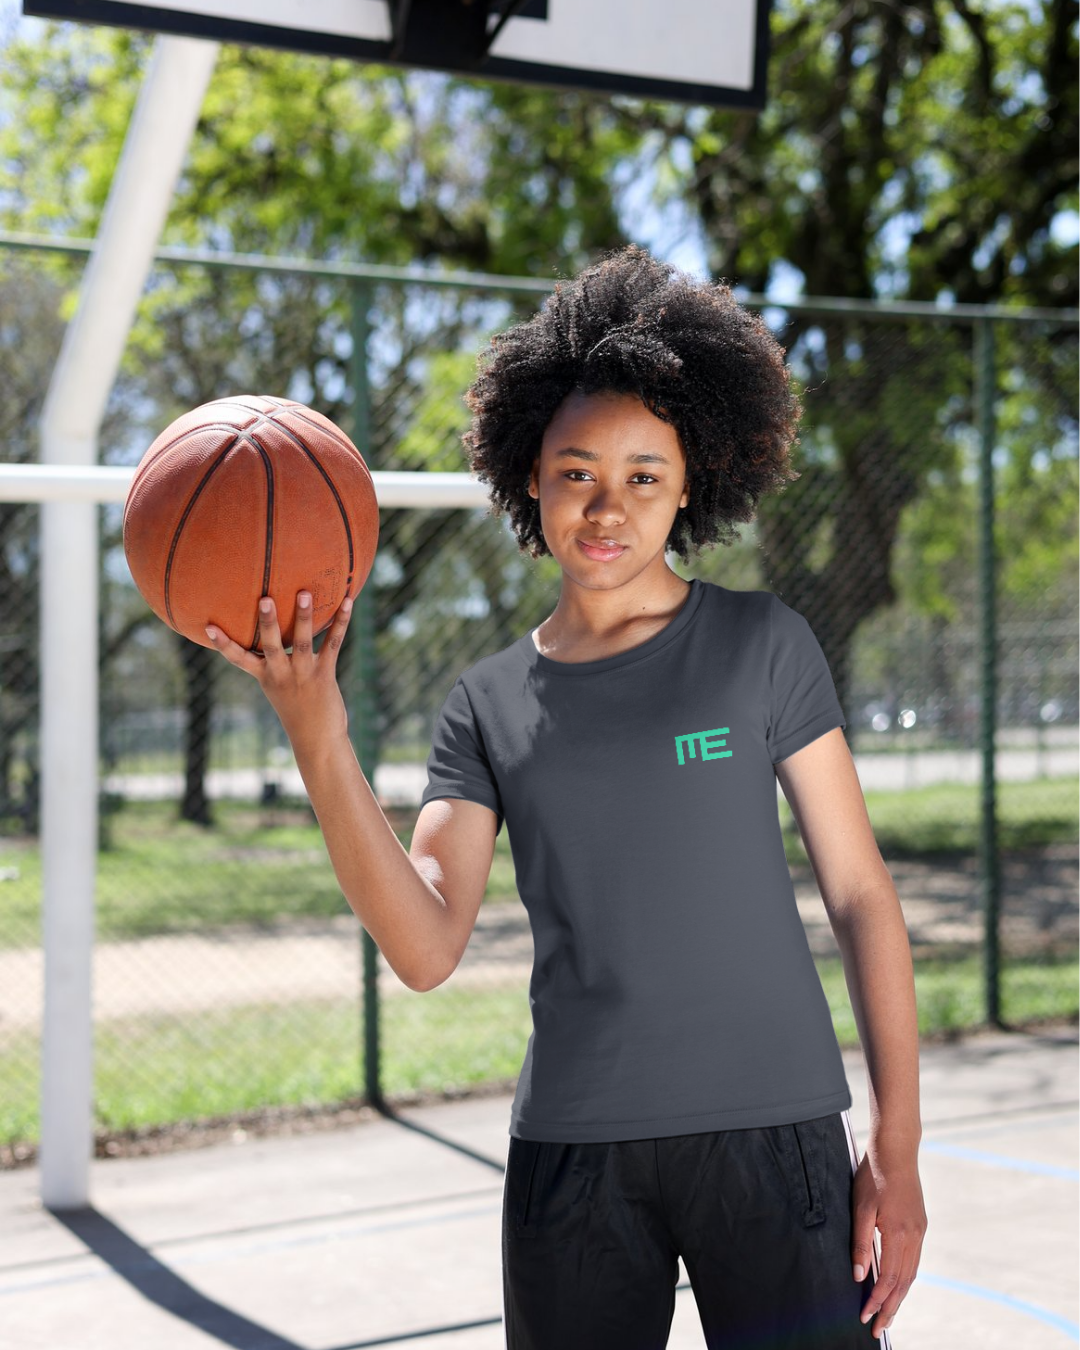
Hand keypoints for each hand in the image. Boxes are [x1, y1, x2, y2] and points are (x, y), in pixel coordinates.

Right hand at [205, 590, 353, 751]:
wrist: (317, 739)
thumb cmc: (297, 710)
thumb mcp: (279, 688)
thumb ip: (276, 664)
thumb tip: (277, 633)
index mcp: (266, 676)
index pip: (239, 659)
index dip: (223, 644)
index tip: (208, 627)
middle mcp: (281, 674)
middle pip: (271, 645)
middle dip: (267, 622)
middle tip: (264, 598)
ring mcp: (303, 674)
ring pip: (302, 642)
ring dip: (303, 617)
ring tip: (305, 593)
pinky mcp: (325, 674)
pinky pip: (333, 644)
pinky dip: (340, 622)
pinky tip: (348, 601)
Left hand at [851, 1142, 926, 1338]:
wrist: (896, 1152)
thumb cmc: (873, 1176)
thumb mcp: (860, 1208)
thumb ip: (861, 1243)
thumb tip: (860, 1276)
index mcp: (898, 1234)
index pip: (888, 1279)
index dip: (877, 1301)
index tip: (865, 1317)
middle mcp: (914, 1237)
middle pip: (903, 1283)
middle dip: (890, 1308)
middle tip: (878, 1329)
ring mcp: (919, 1232)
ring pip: (911, 1274)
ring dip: (899, 1297)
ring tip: (888, 1315)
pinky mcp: (919, 1226)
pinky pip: (914, 1261)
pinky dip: (905, 1279)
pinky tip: (898, 1286)